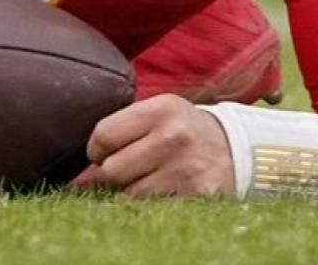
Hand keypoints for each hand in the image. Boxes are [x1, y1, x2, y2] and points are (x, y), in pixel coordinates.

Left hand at [74, 94, 235, 197]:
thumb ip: (123, 128)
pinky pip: (152, 209)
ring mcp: (186, 168)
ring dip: (130, 191)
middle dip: (111, 173)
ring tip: (145, 178)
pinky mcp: (198, 195)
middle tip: (125, 168)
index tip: (102, 153)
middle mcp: (173, 136)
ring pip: (129, 194)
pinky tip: (160, 191)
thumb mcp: (160, 112)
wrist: (237, 149)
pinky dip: (149, 204)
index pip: (104, 135)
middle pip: (112, 169)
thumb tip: (80, 170)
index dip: (95, 150)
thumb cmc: (184, 130)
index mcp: (161, 108)